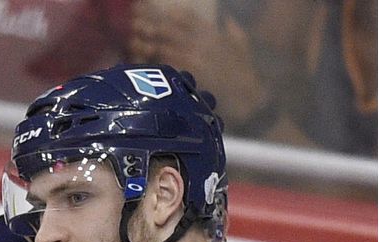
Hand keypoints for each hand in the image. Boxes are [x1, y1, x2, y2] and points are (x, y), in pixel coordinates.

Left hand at [128, 0, 271, 124]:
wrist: (247, 95)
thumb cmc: (245, 72)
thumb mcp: (242, 46)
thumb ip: (233, 31)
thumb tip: (227, 19)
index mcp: (210, 32)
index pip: (185, 17)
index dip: (167, 13)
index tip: (152, 10)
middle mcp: (198, 42)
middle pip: (168, 30)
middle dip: (150, 25)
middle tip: (133, 22)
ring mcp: (191, 58)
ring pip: (161, 46)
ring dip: (144, 43)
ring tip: (131, 40)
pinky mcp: (184, 76)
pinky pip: (161, 67)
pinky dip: (149, 64)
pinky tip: (137, 61)